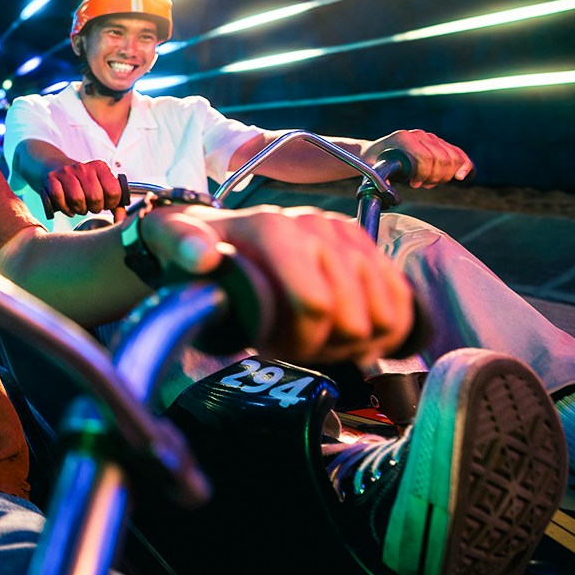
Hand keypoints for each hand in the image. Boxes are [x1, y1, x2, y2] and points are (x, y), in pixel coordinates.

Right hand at [42, 159, 126, 220]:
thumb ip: (117, 206)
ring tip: (80, 206)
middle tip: (91, 206)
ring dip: (79, 209)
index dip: (110, 203)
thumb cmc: (85, 184)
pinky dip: (65, 208)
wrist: (58, 168)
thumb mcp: (103, 189)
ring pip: (77, 199)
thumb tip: (122, 221)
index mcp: (100, 166)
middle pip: (95, 198)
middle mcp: (84, 166)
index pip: (113, 192)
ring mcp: (67, 171)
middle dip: (94, 208)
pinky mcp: (51, 178)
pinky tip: (68, 206)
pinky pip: (59, 198)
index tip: (106, 203)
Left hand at [141, 204, 412, 365]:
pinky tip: (351, 336)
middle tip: (292, 346)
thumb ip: (181, 244)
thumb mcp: (173, 238)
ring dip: (353, 342)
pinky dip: (384, 330)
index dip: (298, 343)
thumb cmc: (196, 244)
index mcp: (274, 229)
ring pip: (384, 314)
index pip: (314, 305)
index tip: (272, 348)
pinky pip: (401, 299)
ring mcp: (344, 235)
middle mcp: (316, 226)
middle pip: (352, 320)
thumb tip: (203, 257)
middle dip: (322, 347)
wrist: (219, 229)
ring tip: (316, 338)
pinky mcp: (365, 244)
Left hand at [367, 129, 472, 188]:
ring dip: (445, 175)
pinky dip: (463, 164)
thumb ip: (382, 180)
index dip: (425, 174)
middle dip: (436, 177)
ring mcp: (429, 137)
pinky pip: (457, 152)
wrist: (373, 152)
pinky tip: (460, 176)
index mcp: (403, 139)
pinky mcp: (436, 142)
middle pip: (442, 158)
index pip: (427, 157)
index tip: (414, 184)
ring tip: (430, 182)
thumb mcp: (374, 171)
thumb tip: (392, 192)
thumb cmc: (373, 163)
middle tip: (424, 184)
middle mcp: (418, 135)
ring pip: (452, 157)